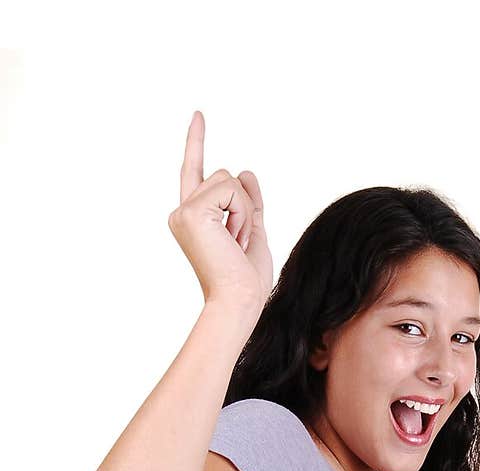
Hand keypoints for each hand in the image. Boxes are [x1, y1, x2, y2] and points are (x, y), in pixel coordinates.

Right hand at [167, 110, 273, 313]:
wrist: (239, 301)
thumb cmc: (246, 279)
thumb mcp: (252, 232)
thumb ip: (248, 203)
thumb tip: (246, 171)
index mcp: (194, 218)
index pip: (195, 171)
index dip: (197, 142)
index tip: (199, 116)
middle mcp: (182, 211)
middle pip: (224, 176)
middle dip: (244, 205)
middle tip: (238, 243)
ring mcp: (183, 211)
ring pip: (228, 180)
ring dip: (244, 211)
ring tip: (236, 242)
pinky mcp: (192, 211)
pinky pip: (231, 190)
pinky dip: (241, 214)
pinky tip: (233, 238)